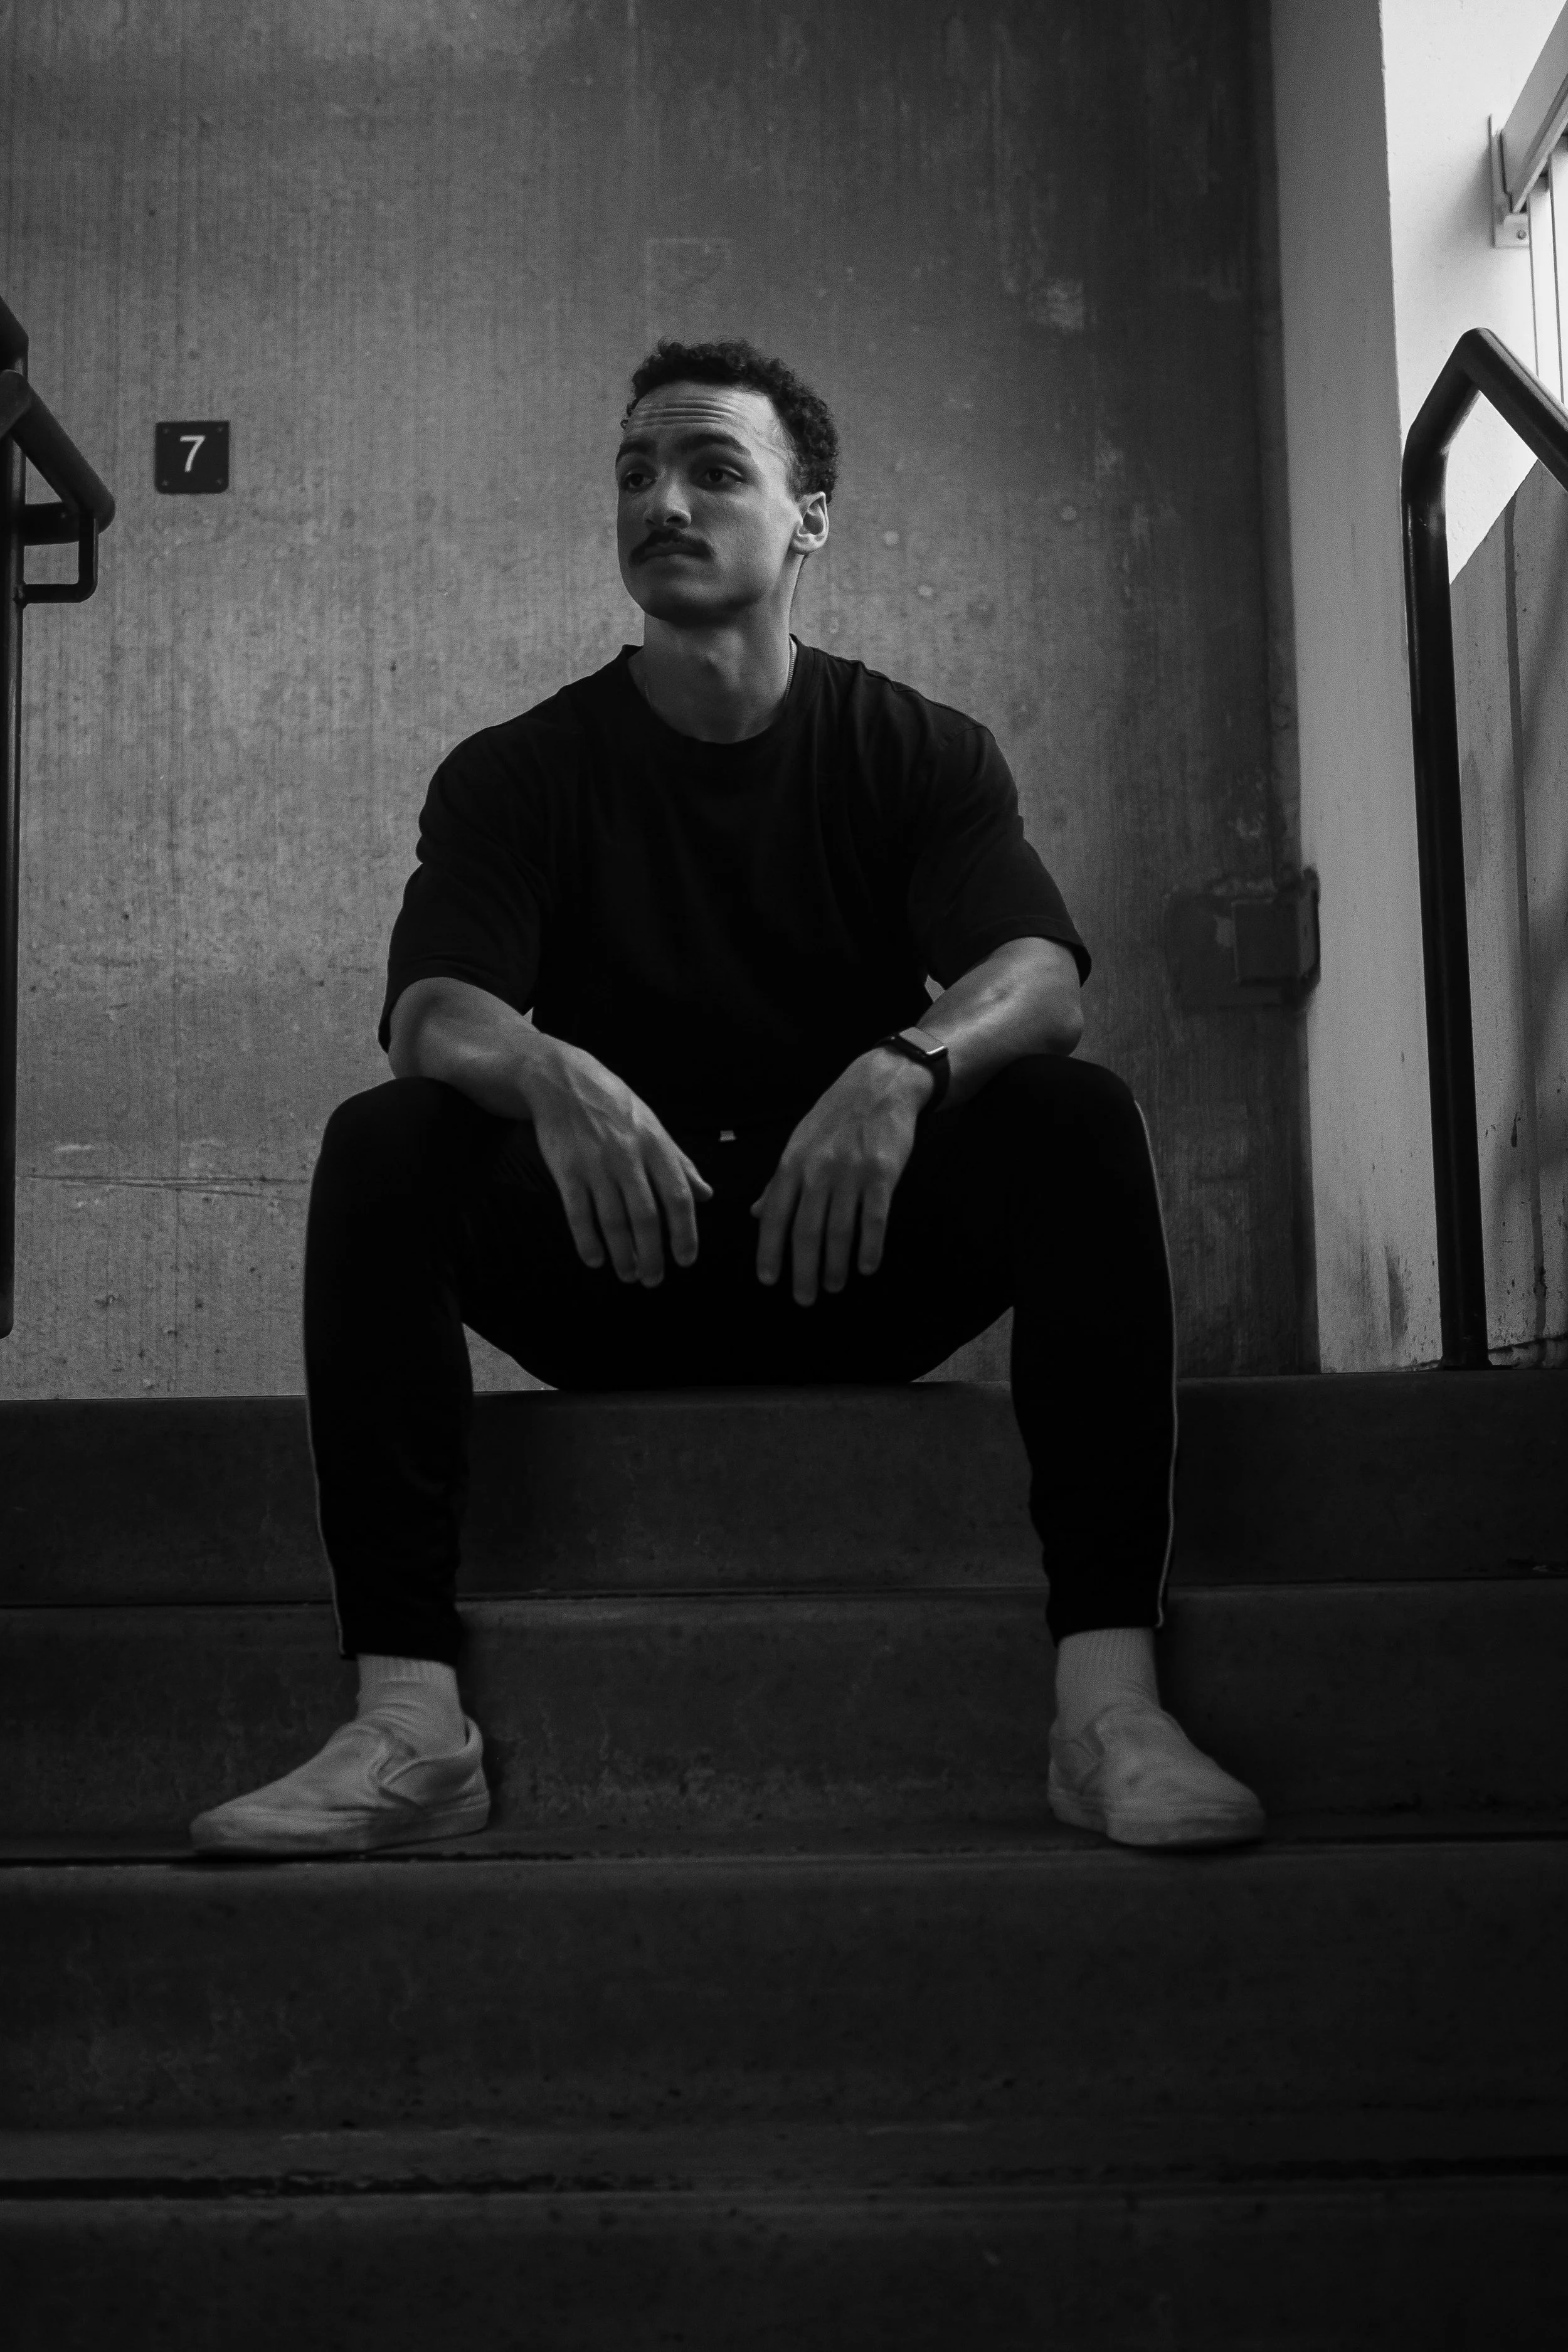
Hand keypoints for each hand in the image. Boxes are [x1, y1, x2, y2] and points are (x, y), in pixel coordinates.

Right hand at [527, 1040, 711, 1285]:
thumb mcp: (653, 1125)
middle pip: (646, 1217)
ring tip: (628, 1275)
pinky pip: (578, 1214)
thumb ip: (679, 1163)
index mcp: (655, 1145)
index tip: (686, 1260)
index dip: (685, 1233)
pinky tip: (595, 1260)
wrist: (562, 1080)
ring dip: (622, 1255)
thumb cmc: (614, 1105)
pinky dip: (587, 1242)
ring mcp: (596, 1164)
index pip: (678, 1197)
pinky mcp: (566, 1170)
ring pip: (613, 1221)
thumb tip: (707, 1195)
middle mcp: (628, 1156)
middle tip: (653, 1279)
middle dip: (652, 1255)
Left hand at [751, 1049, 930, 1304]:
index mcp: (792, 1164)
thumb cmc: (834, 1117)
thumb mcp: (799, 1144)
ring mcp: (850, 1173)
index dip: (769, 1251)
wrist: (879, 1084)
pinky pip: (874, 1220)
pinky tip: (867, 1267)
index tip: (768, 1279)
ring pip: (839, 1231)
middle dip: (803, 1270)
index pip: (773, 1216)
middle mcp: (817, 1171)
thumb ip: (778, 1183)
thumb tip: (755, 1214)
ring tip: (833, 1287)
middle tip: (804, 1299)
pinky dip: (870, 1248)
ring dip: (835, 1265)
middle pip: (806, 1232)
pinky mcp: (881, 1174)